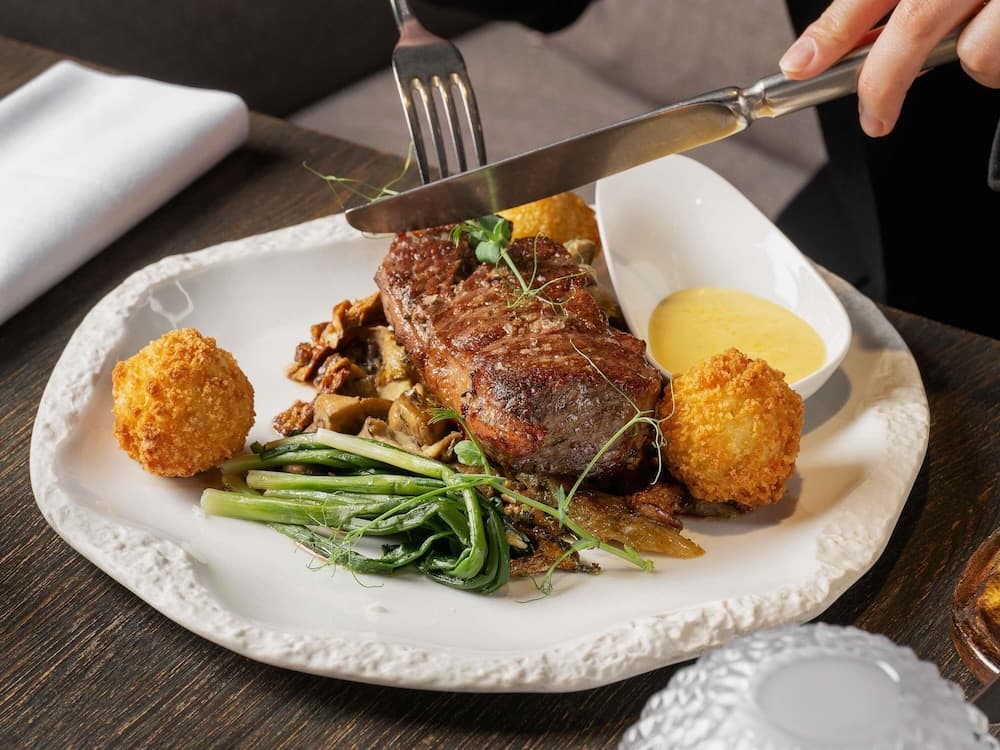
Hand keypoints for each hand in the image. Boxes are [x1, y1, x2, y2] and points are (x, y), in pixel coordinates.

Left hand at [779, 0, 999, 135]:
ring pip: (975, 54)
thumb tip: (849, 47)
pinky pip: (999, 61)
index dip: (834, 30)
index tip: (801, 65)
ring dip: (977, 62)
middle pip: (916, 22)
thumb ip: (900, 5)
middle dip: (883, 80)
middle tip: (874, 116)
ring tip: (992, 33)